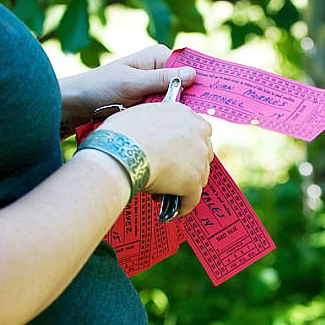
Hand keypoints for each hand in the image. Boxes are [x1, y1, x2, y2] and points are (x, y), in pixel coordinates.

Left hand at [60, 45, 195, 128]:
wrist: (80, 104)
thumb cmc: (102, 87)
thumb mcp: (132, 83)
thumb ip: (161, 79)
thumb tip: (193, 74)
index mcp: (159, 56)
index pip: (189, 69)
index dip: (199, 85)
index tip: (208, 102)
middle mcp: (161, 70)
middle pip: (186, 87)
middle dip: (187, 102)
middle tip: (193, 121)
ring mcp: (158, 88)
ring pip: (178, 103)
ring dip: (177, 115)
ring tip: (180, 129)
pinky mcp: (152, 104)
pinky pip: (167, 112)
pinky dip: (168, 121)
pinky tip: (170, 132)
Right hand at [98, 102, 212, 215]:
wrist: (122, 152)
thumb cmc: (120, 133)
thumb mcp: (140, 115)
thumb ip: (156, 124)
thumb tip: (149, 137)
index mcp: (184, 113)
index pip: (200, 129)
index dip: (190, 144)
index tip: (180, 153)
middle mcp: (198, 133)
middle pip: (204, 154)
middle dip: (191, 165)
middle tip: (173, 174)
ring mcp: (199, 158)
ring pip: (199, 177)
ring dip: (185, 185)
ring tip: (166, 192)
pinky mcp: (193, 181)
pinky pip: (192, 198)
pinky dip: (184, 205)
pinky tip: (174, 211)